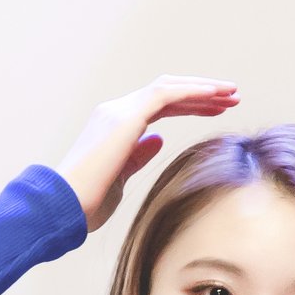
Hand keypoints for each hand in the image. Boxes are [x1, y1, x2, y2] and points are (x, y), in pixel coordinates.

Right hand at [54, 73, 240, 233]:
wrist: (63, 205)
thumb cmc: (87, 203)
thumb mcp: (120, 177)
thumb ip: (137, 155)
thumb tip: (158, 139)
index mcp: (115, 126)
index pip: (158, 106)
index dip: (189, 106)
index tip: (216, 111)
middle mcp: (116, 111)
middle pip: (166, 93)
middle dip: (200, 93)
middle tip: (231, 97)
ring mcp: (119, 112)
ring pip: (168, 88)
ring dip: (202, 89)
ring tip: (231, 94)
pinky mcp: (126, 118)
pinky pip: (166, 95)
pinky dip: (192, 92)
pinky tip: (214, 96)